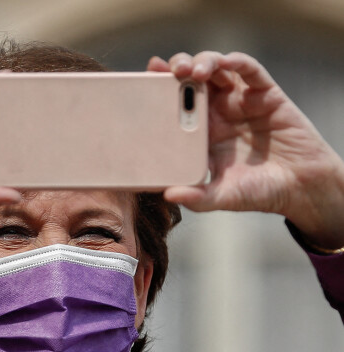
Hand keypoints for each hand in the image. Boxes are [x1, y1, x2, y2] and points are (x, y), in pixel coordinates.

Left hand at [148, 51, 343, 248]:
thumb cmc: (257, 191)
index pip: (175, 106)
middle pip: (191, 81)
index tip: (143, 81)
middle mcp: (218, 113)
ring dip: (202, 63)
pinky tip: (225, 62)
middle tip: (164, 71)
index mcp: (201, 134)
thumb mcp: (222, 197)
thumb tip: (168, 195)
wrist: (298, 188)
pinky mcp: (265, 94)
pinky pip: (250, 71)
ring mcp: (241, 101)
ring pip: (217, 70)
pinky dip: (237, 62)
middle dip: (176, 70)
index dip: (160, 91)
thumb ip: (197, 197)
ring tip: (191, 71)